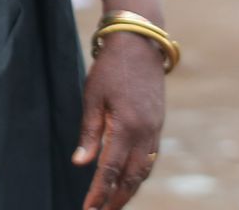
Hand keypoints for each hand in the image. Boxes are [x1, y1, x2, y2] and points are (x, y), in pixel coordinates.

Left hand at [73, 31, 165, 207]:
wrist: (139, 45)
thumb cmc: (110, 68)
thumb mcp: (92, 96)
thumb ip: (88, 132)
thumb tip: (80, 164)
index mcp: (126, 126)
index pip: (110, 169)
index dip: (99, 192)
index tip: (89, 209)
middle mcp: (145, 133)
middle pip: (131, 177)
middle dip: (116, 199)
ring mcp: (155, 130)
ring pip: (144, 170)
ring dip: (129, 190)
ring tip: (113, 204)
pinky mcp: (158, 126)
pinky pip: (150, 158)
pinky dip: (139, 174)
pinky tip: (129, 181)